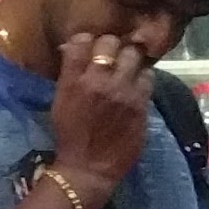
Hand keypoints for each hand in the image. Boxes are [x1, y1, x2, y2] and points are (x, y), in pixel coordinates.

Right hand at [47, 34, 153, 205]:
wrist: (88, 168)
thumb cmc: (70, 136)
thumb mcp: (61, 101)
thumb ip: (71, 74)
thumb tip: (75, 50)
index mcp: (73, 80)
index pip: (82, 40)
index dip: (88, 40)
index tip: (91, 46)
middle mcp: (99, 81)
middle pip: (111, 43)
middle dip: (112, 46)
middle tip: (113, 54)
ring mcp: (123, 92)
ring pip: (134, 56)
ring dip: (131, 58)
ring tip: (129, 66)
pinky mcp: (141, 104)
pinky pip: (148, 77)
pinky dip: (143, 77)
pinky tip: (138, 83)